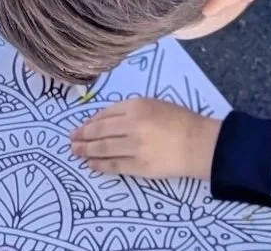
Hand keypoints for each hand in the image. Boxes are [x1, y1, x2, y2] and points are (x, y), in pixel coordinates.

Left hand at [70, 98, 222, 180]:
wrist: (199, 143)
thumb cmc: (180, 120)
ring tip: (76, 152)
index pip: (106, 113)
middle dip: (83, 136)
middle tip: (71, 140)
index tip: (81, 126)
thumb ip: (130, 110)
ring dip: (87, 150)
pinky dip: (100, 165)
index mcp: (136, 106)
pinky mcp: (140, 167)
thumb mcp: (154, 104)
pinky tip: (91, 164)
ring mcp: (135, 147)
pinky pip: (115, 165)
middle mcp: (132, 125)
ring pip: (104, 148)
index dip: (90, 121)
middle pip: (100, 131)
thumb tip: (104, 120)